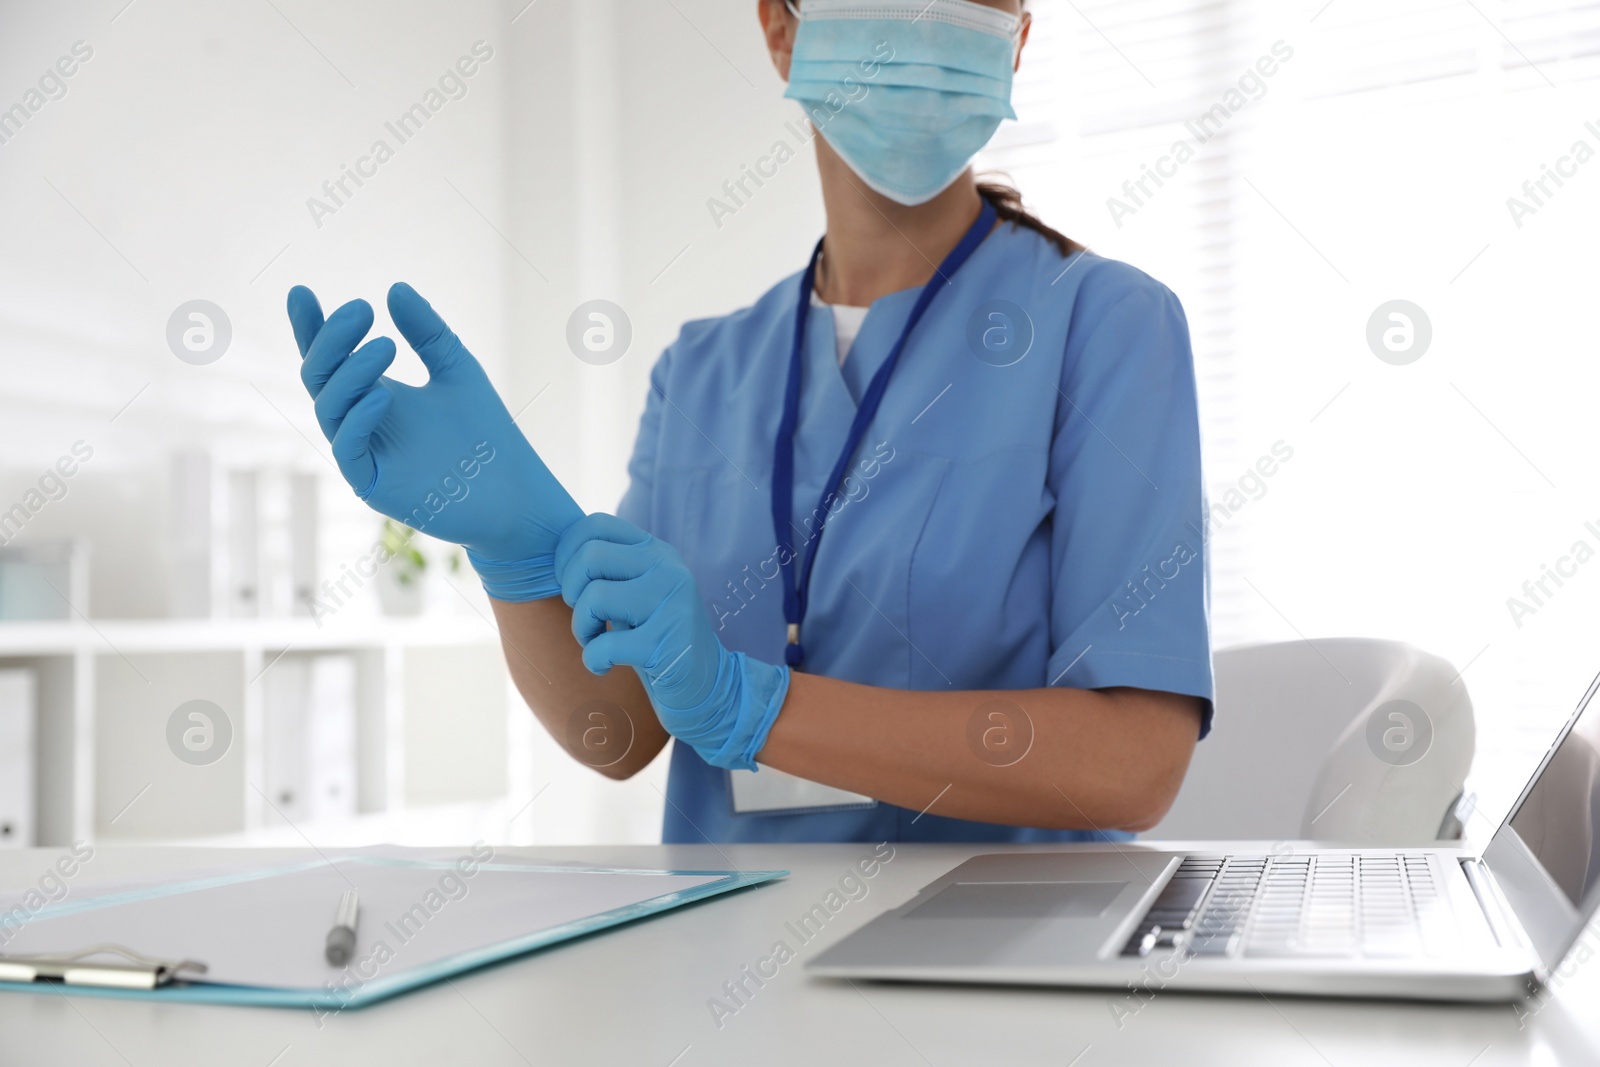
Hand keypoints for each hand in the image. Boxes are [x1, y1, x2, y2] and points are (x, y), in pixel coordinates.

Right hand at [286, 282, 583, 599]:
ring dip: (351, 373)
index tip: (300, 291)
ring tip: (383, 345)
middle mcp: (360, 422)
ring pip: (330, 408)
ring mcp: (363, 454)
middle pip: (321, 376)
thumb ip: (427, 333)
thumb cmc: (486, 434)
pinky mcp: (372, 485)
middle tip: (359, 309)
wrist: (514, 493)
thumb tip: (394, 288)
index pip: (332, 357)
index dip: (312, 327)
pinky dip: (359, 419)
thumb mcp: (456, 370)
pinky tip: (384, 395)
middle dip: (332, 340)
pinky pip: (349, 448)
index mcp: (374, 393)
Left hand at [554, 513, 789, 770]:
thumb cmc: (655, 638)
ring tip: (595, 642)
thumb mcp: (634, 593)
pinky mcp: (666, 643)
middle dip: (571, 591)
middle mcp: (668, 569)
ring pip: (594, 597)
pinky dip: (593, 660)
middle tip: (585, 617)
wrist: (706, 685)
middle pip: (591, 556)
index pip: (597, 525)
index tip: (571, 584)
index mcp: (657, 552)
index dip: (567, 553)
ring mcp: (672, 604)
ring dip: (581, 628)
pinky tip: (606, 667)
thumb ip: (608, 570)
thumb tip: (559, 554)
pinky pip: (604, 645)